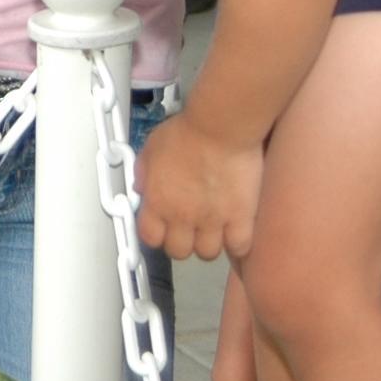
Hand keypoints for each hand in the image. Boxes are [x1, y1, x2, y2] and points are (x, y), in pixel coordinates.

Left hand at [135, 113, 261, 262]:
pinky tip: (236, 232)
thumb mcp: (152, 146)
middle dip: (182, 241)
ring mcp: (212, 221)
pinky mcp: (240, 218)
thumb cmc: (187, 131)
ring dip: (209, 242)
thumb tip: (140, 188)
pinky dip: (237, 243)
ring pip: (207, 253)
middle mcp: (182, 217)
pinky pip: (238, 247)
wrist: (220, 127)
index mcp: (158, 202)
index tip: (162, 228)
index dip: (156, 234)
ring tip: (213, 228)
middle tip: (189, 228)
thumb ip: (143, 171)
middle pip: (178, 251)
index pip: (149, 237)